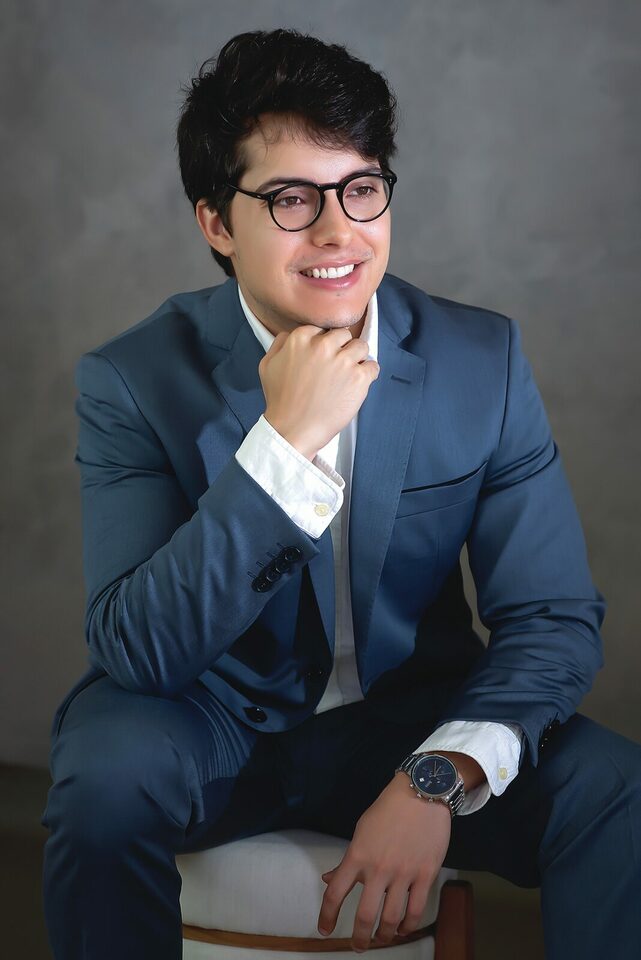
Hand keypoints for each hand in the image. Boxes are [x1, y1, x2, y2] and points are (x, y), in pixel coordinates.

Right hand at [259, 325, 379, 459]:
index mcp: (301, 338)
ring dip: (357, 359)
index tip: (323, 359)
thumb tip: (292, 334)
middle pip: (344, 334)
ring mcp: (343, 361)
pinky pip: (373, 367)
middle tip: (336, 368)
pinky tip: (357, 385)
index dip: (324, 344)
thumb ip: (280, 343)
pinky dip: (368, 375)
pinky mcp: (359, 378)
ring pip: (362, 346)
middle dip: (341, 349)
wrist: (292, 430)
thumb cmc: (280, 401)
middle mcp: (323, 345)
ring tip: (348, 376)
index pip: (323, 329)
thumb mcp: (267, 365)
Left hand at [317, 772, 451, 952]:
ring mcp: (403, 873)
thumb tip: (330, 878)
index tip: (325, 930)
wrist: (421, 793)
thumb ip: (347, 859)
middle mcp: (378, 868)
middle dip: (360, 938)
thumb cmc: (388, 809)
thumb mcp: (361, 830)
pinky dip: (409, 926)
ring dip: (385, 936)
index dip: (327, 916)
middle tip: (358, 946)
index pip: (335, 893)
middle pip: (365, 916)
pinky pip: (416, 910)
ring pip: (392, 919)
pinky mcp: (426, 875)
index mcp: (358, 855)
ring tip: (382, 939)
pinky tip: (403, 928)